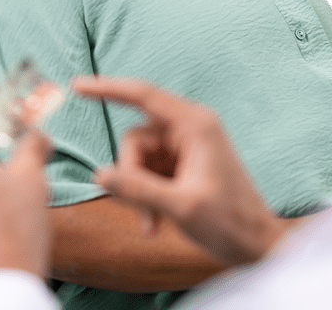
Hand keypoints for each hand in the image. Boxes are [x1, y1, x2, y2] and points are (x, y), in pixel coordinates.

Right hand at [70, 77, 289, 265]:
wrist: (256, 246)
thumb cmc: (230, 223)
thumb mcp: (180, 207)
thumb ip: (138, 189)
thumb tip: (100, 175)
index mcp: (195, 125)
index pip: (142, 96)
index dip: (107, 88)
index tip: (76, 85)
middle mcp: (189, 129)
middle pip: (135, 140)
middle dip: (131, 177)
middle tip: (143, 213)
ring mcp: (185, 148)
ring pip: (138, 159)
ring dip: (138, 192)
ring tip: (153, 223)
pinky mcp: (181, 165)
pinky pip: (148, 172)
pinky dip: (146, 196)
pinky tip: (157, 222)